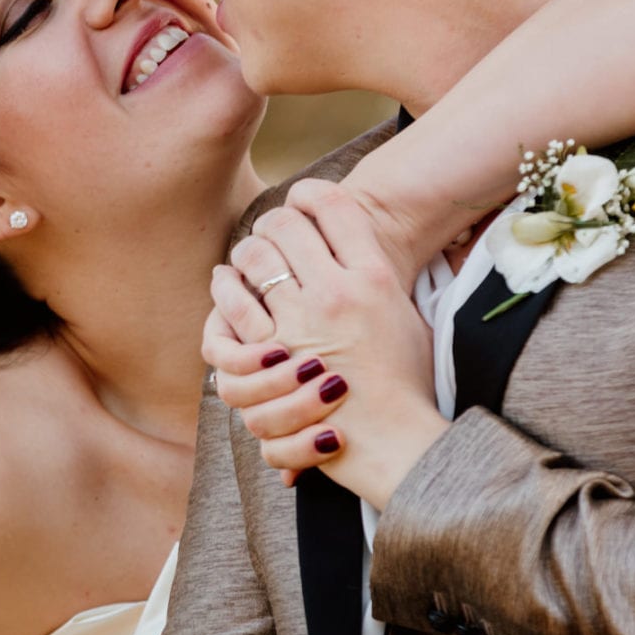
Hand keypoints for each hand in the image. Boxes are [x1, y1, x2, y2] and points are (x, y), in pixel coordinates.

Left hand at [205, 178, 452, 506]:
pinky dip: (225, 289)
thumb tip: (359, 249)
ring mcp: (301, 322)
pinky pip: (233, 305)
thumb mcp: (408, 318)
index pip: (334, 205)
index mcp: (373, 277)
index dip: (310, 194)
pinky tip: (226, 284)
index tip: (301, 199)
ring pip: (254, 258)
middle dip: (270, 222)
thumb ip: (379, 281)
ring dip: (243, 253)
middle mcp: (335, 292)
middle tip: (268, 232)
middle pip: (285, 224)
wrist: (396, 441)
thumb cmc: (406, 384)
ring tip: (243, 259)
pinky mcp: (273, 355)